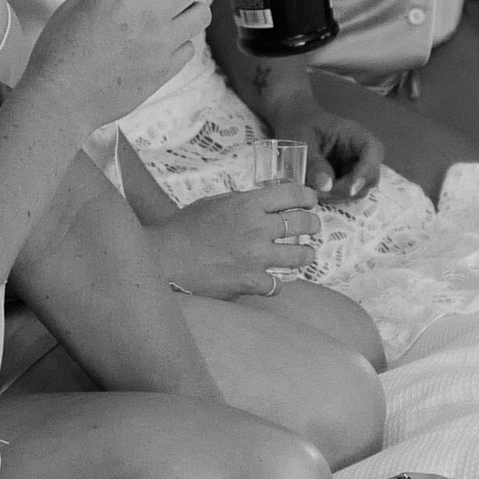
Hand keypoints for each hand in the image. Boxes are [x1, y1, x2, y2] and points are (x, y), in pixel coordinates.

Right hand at [30, 0, 211, 130]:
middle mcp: (151, 13)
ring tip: (170, 16)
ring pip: (201, 14)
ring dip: (189, 10)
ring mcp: (163, 43)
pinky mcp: (166, 70)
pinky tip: (161, 44)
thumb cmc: (59, 52)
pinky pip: (190, 47)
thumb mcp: (71, 6)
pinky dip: (181, 42)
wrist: (62, 99)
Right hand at [148, 181, 321, 300]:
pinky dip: (275, 283)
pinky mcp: (251, 282)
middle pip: (304, 223)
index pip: (293, 193)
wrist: (165, 260)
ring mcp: (256, 257)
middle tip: (313, 226)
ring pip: (301, 255)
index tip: (310, 201)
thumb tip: (264, 204)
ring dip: (305, 254)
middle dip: (313, 224)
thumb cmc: (184, 229)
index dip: (307, 196)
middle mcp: (257, 228)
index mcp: (247, 203)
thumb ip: (242, 202)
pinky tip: (271, 280)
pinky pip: (278, 284)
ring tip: (304, 254)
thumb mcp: (214, 203)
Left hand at [255, 76, 381, 201]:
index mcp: (354, 134)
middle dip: (349, 189)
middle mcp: (359, 152)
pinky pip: (346, 194)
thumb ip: (313, 163)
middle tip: (322, 192)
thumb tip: (326, 186)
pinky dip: (333, 198)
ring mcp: (354, 168)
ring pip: (360, 189)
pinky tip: (316, 193)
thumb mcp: (302, 140)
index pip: (373, 151)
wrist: (293, 123)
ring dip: (340, 196)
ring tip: (315, 192)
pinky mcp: (344, 180)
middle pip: (371, 176)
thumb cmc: (299, 124)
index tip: (350, 188)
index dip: (366, 171)